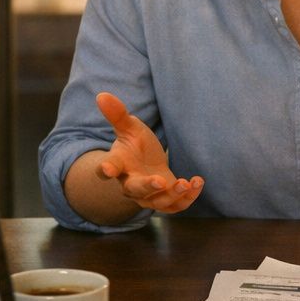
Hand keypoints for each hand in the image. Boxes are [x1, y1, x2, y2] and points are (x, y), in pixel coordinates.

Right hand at [95, 92, 202, 213]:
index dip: (106, 169)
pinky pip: (176, 205)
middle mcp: (130, 185)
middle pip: (135, 190)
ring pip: (158, 202)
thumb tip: (102, 95)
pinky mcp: (166, 200)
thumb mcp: (129, 127)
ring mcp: (148, 196)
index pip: (108, 168)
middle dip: (148, 187)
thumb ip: (117, 114)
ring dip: (173, 194)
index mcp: (118, 165)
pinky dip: (188, 197)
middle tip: (160, 182)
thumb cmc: (135, 144)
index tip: (107, 169)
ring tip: (187, 183)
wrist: (146, 163)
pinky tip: (197, 182)